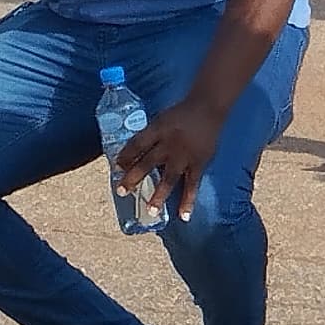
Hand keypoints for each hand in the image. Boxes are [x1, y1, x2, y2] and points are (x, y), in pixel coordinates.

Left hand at [117, 96, 225, 221]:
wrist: (208, 108)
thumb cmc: (181, 114)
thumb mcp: (160, 120)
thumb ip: (149, 137)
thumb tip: (133, 157)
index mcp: (157, 130)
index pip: (136, 145)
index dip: (124, 157)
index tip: (116, 167)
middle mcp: (169, 144)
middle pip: (147, 163)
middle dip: (133, 178)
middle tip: (122, 192)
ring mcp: (185, 156)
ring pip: (168, 179)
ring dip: (158, 195)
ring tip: (151, 210)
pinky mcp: (199, 163)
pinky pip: (192, 185)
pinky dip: (188, 201)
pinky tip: (184, 216)